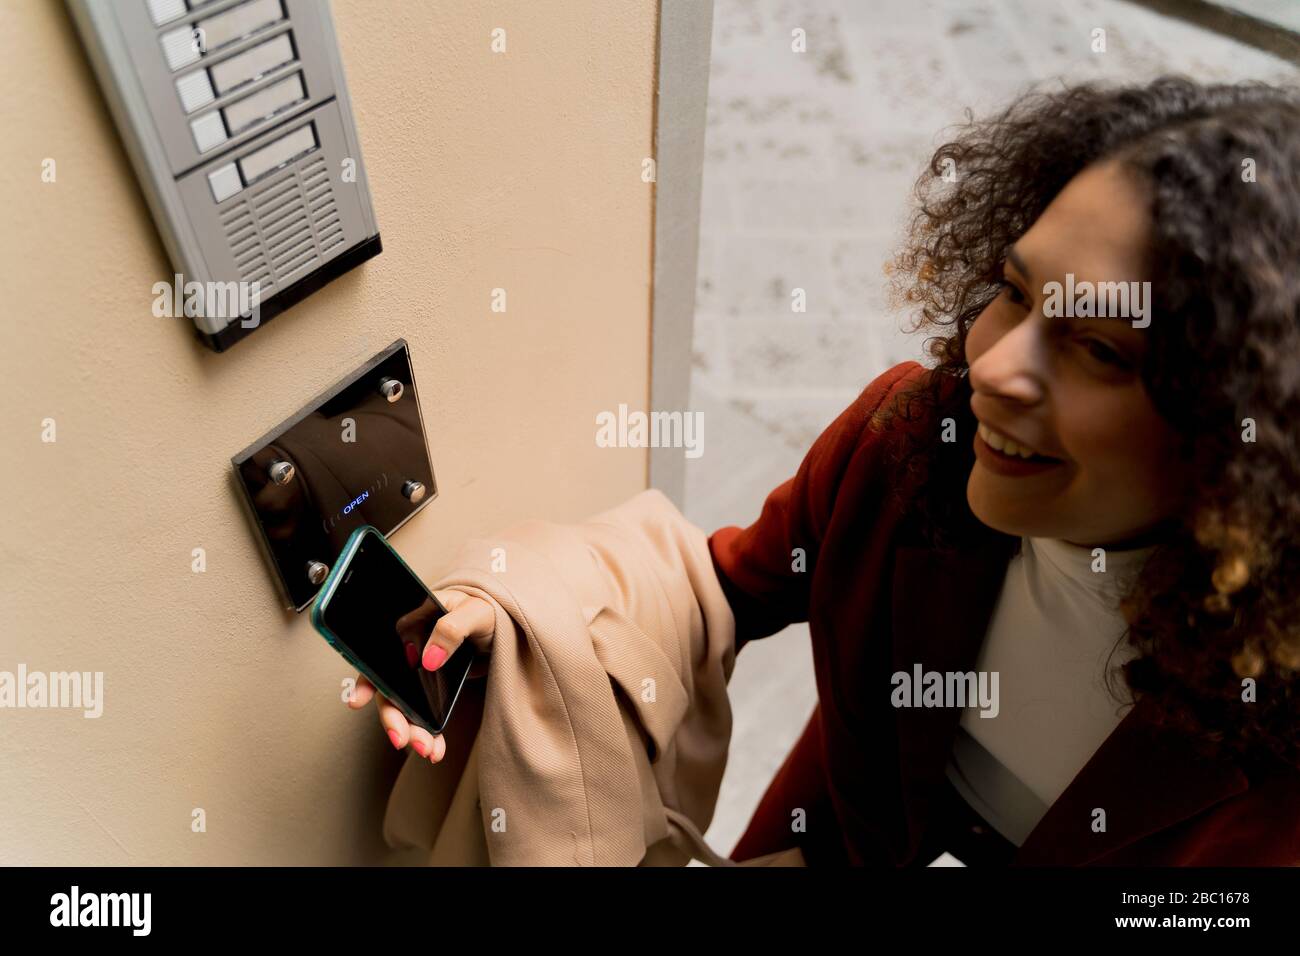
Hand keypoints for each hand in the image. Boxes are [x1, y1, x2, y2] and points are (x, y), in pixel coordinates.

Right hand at [346, 589, 494, 763]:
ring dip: (411, 731)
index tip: (357, 702)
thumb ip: (451, 629)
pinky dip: (428, 733)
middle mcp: (407, 650)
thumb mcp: (475, 612)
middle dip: (393, 718)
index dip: (366, 679)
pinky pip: (422, 713)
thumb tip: (429, 659)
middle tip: (403, 740)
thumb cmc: (486, 610)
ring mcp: (418, 671)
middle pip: (388, 688)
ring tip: (427, 751)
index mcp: (410, 625)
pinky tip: (436, 749)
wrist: (504, 627)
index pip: (378, 655)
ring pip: (403, 706)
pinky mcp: (432, 687)